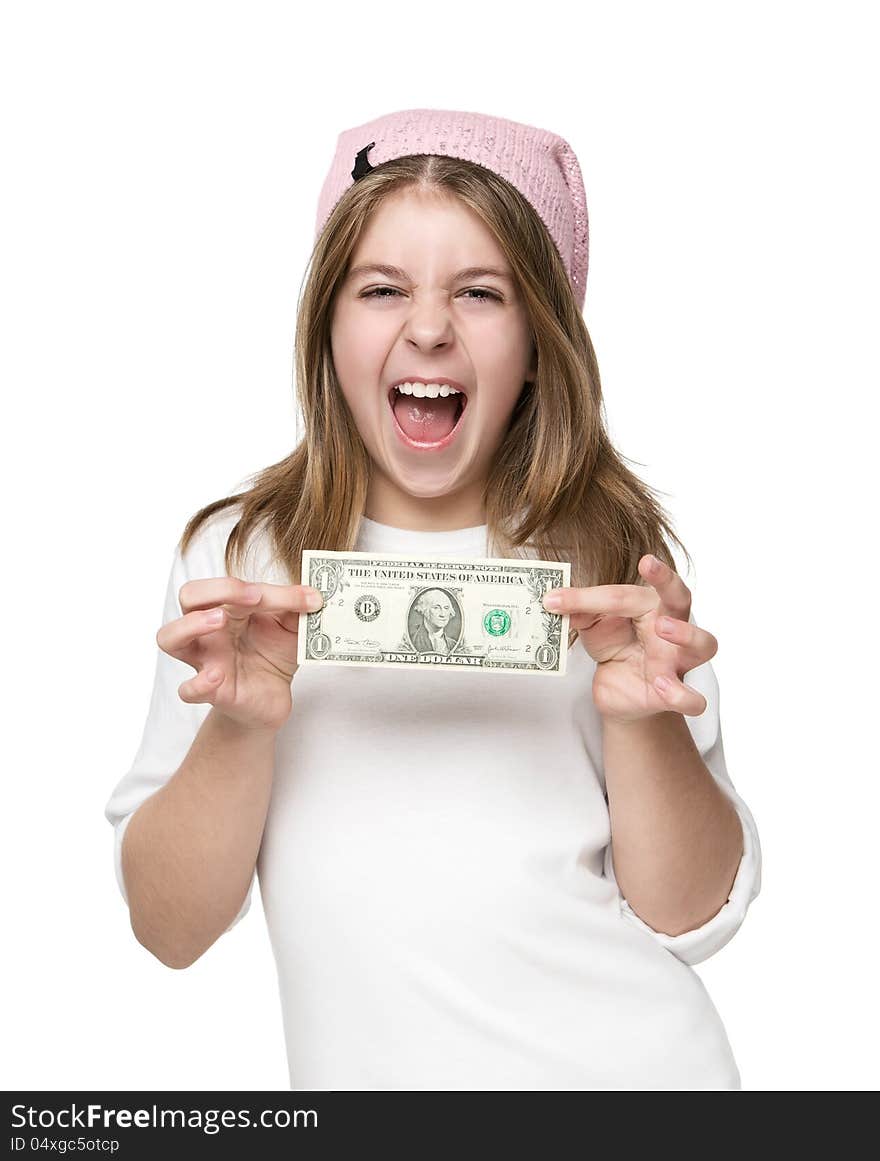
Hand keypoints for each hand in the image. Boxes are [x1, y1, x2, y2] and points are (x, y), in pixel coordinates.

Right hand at [156, 577, 323, 732]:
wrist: (272, 698)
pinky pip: (188, 690)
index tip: (307, 598)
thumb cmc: (273, 654)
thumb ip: (297, 609)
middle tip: (253, 597)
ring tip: (219, 620)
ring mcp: (206, 659)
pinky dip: (196, 683)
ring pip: (169, 637)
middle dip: (219, 589)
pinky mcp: (212, 692)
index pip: (235, 587)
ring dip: (190, 624)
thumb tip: (315, 595)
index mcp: (228, 608)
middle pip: (190, 595)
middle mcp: (210, 630)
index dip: (271, 590)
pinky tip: (216, 676)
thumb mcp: (291, 628)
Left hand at [542, 554, 717, 723]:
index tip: (556, 598)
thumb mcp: (593, 626)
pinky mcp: (673, 694)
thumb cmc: (616, 646)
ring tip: (663, 628)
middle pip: (681, 598)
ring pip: (704, 644)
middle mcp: (670, 627)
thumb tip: (556, 601)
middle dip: (667, 579)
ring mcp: (676, 661)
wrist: (622, 693)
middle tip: (649, 564)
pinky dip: (684, 695)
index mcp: (649, 605)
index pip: (623, 595)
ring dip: (686, 633)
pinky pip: (692, 699)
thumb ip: (579, 612)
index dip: (586, 597)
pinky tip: (664, 687)